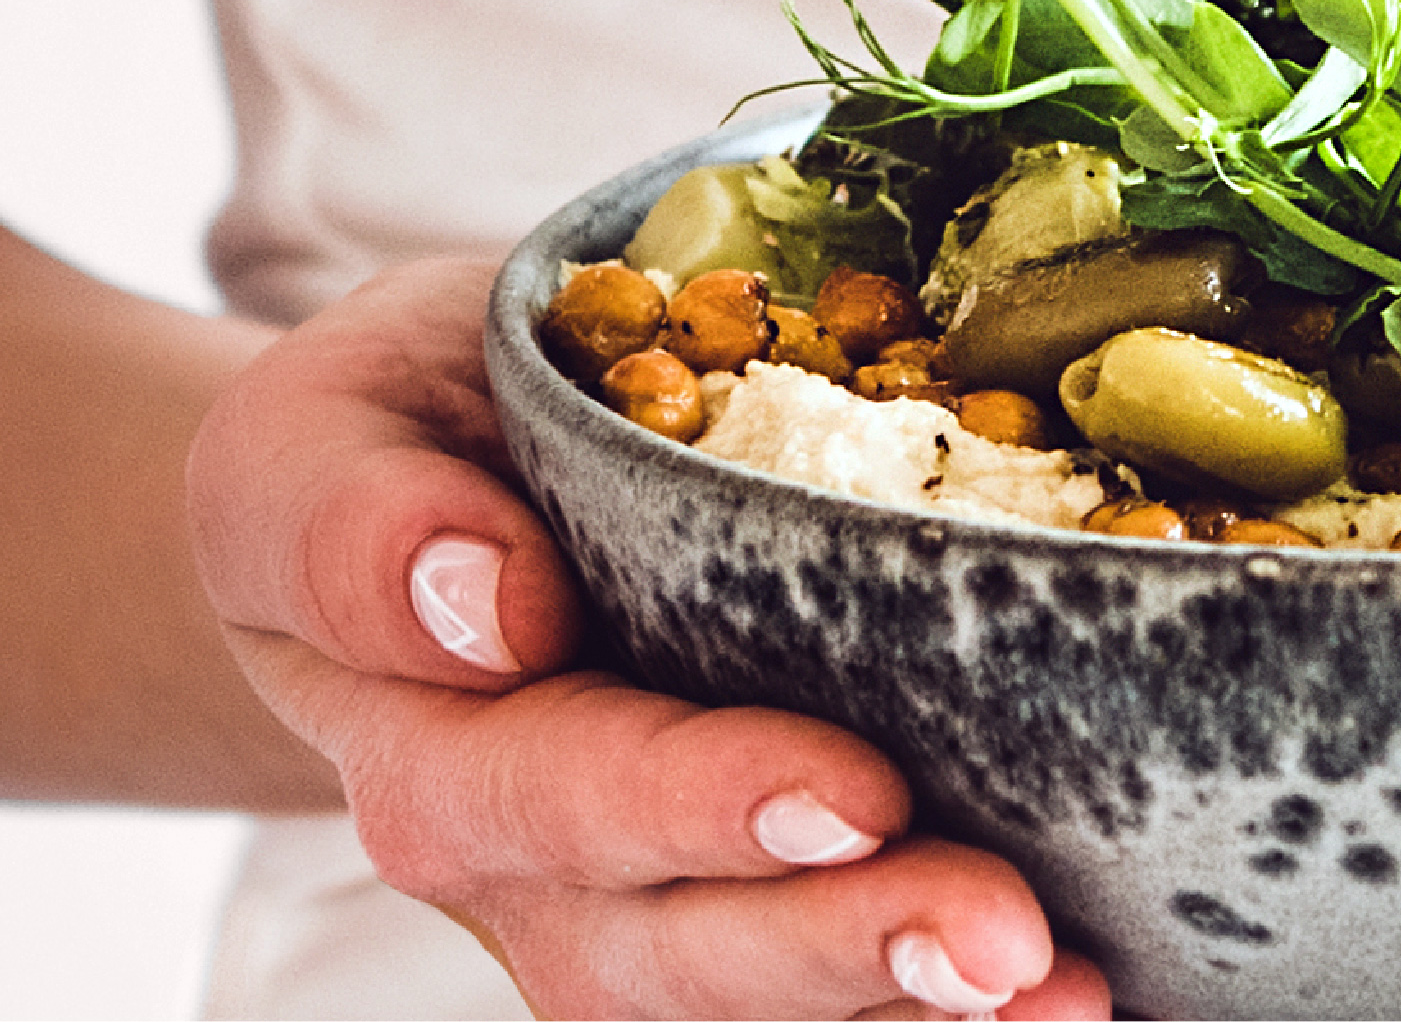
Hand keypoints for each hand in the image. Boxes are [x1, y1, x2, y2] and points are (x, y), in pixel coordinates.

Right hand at [189, 259, 1108, 1020]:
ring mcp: (623, 912)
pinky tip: (1084, 993)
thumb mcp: (316, 437)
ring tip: (1065, 994)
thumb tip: (481, 602)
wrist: (396, 502)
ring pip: (754, 1008)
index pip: (569, 793)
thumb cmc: (379, 442)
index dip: (706, 807)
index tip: (855, 790)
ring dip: (906, 1011)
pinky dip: (924, 1015)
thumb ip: (356, 524)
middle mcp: (525, 867)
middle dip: (845, 947)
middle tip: (1009, 938)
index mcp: (429, 744)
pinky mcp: (716, 912)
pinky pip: (810, 1003)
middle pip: (678, 948)